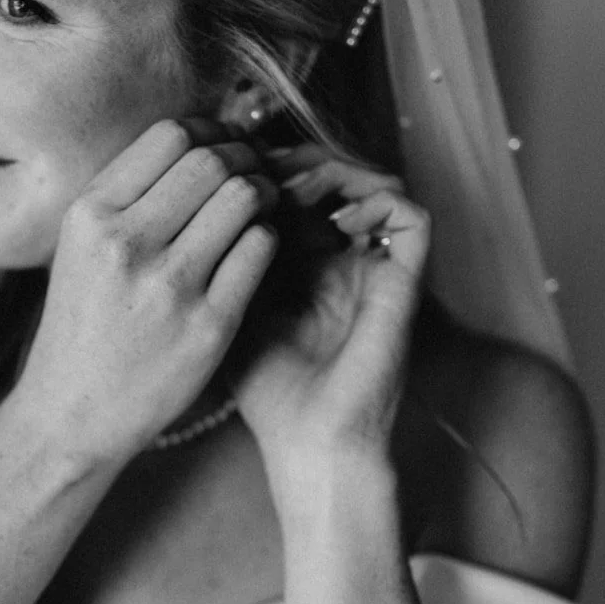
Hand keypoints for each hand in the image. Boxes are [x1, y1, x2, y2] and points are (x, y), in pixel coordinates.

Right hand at [14, 118, 279, 464]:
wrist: (71, 415)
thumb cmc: (83, 328)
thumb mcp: (80, 250)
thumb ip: (128, 197)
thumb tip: (198, 139)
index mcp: (90, 216)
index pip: (170, 135)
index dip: (211, 130)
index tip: (224, 144)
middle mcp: (126, 244)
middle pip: (212, 160)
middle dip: (245, 157)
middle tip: (254, 173)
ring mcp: (169, 286)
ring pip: (243, 198)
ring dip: (265, 194)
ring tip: (261, 208)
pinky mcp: (209, 325)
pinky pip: (260, 250)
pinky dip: (267, 239)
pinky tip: (256, 250)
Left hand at [227, 145, 429, 492]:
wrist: (311, 443)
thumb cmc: (266, 392)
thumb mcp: (227, 311)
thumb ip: (221, 257)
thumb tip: (195, 197)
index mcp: (304, 263)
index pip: (293, 189)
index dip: (265, 169)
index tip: (230, 168)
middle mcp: (343, 258)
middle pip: (332, 176)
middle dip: (295, 160)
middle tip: (259, 164)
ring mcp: (375, 268)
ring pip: (373, 182)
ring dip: (333, 171)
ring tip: (291, 185)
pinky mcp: (405, 282)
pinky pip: (410, 215)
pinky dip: (377, 199)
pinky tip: (334, 219)